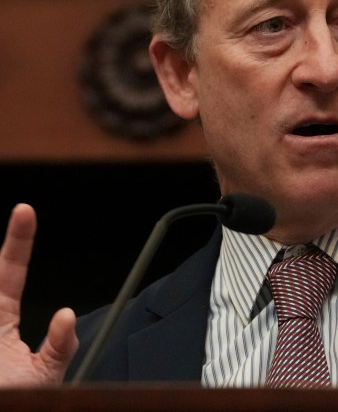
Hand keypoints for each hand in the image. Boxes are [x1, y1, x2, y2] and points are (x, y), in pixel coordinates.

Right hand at [0, 204, 77, 385]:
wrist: (8, 410)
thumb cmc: (20, 399)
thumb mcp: (45, 375)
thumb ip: (59, 347)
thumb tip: (66, 315)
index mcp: (1, 320)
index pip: (10, 269)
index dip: (19, 239)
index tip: (26, 210)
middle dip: (10, 245)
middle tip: (23, 214)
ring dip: (1, 283)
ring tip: (12, 334)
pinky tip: (4, 334)